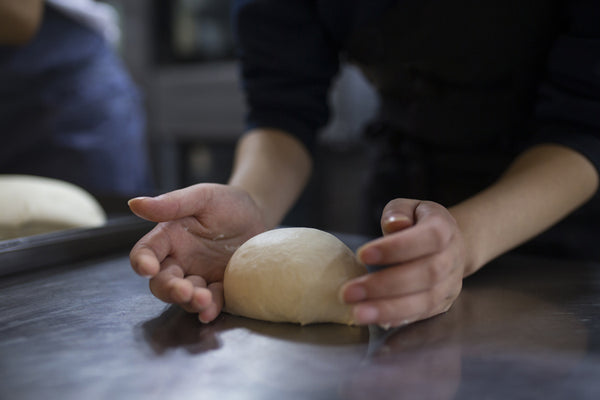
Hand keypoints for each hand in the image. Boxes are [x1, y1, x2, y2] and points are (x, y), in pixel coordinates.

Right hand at [129, 183, 265, 322]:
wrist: (259, 217)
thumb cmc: (226, 203)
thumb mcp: (203, 197)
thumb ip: (172, 203)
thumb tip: (135, 203)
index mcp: (169, 238)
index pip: (146, 252)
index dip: (142, 262)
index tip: (149, 269)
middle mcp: (179, 261)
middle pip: (162, 282)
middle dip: (170, 290)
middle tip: (184, 291)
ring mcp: (199, 277)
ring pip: (184, 297)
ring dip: (190, 302)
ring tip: (203, 300)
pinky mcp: (219, 288)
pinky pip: (211, 303)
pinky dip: (210, 309)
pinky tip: (211, 311)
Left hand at [341, 199, 465, 327]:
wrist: (449, 245)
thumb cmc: (419, 223)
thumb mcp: (409, 207)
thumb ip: (398, 212)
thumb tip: (394, 224)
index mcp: (445, 228)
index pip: (427, 238)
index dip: (396, 247)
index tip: (362, 255)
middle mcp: (452, 257)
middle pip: (426, 274)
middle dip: (385, 285)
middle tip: (349, 292)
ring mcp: (450, 283)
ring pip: (425, 300)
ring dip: (389, 308)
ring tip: (358, 312)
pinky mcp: (443, 303)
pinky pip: (423, 314)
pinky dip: (400, 319)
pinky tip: (377, 320)